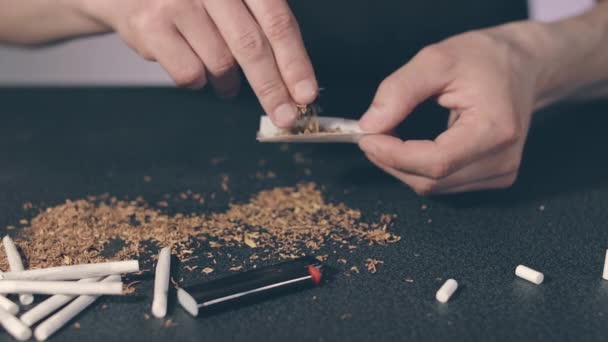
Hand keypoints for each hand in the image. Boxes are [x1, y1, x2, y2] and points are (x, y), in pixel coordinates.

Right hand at [76, 0, 317, 126]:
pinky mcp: (151, 24)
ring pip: (221, 63)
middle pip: (252, 47)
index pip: (278, 23)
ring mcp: (179, 2)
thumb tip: (294, 81)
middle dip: (272, 89)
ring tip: (228, 84)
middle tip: (285, 118)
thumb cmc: (193, 0)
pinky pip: (190, 73)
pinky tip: (194, 66)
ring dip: (229, 84)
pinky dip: (198, 81)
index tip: (306, 95)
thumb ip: (261, 24)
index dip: (295, 62)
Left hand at [358, 24, 542, 194]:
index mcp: (496, 130)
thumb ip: (399, 91)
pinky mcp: (493, 178)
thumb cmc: (483, 59)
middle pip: (430, 180)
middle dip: (391, 160)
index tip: (365, 136)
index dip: (394, 155)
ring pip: (432, 187)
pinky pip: (442, 184)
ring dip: (401, 165)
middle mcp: (502, 160)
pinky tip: (410, 146)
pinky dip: (417, 168)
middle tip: (370, 131)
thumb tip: (370, 125)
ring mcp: (500, 174)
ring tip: (389, 134)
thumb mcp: (436, 60)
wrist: (521, 67)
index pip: (436, 162)